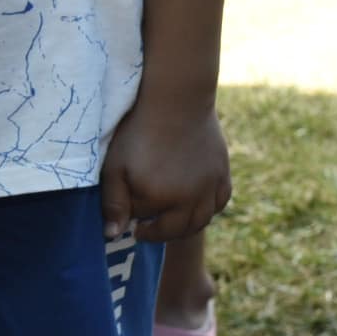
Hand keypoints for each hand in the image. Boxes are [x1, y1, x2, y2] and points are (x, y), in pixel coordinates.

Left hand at [100, 99, 230, 241]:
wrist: (177, 102)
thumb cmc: (140, 133)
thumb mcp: (115, 168)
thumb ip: (114, 203)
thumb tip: (114, 235)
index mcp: (161, 198)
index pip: (145, 223)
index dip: (133, 218)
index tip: (127, 213)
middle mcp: (190, 198)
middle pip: (176, 230)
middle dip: (159, 232)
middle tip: (146, 226)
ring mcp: (210, 186)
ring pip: (201, 221)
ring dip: (184, 227)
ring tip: (170, 219)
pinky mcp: (222, 173)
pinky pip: (220, 202)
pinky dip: (209, 210)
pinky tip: (195, 204)